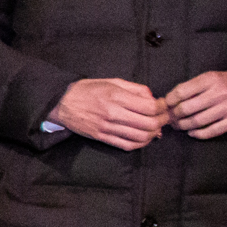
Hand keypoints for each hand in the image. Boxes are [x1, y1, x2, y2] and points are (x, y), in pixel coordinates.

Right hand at [49, 77, 166, 150]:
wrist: (62, 104)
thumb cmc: (88, 90)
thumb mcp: (111, 81)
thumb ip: (134, 88)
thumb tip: (152, 98)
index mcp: (115, 95)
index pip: (149, 106)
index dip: (161, 107)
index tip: (163, 106)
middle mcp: (112, 112)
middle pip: (148, 123)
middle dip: (161, 122)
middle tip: (164, 118)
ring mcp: (107, 127)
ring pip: (140, 136)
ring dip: (153, 134)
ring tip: (156, 129)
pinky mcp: (102, 137)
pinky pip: (127, 145)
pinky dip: (141, 144)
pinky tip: (144, 138)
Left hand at [166, 69, 226, 139]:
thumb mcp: (213, 77)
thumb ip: (193, 87)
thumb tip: (170, 100)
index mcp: (211, 79)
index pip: (181, 92)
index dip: (169, 101)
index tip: (167, 105)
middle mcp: (221, 92)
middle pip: (187, 109)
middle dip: (174, 116)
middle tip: (170, 118)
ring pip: (198, 121)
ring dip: (184, 126)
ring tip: (179, 125)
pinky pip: (213, 131)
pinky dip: (199, 134)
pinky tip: (192, 133)